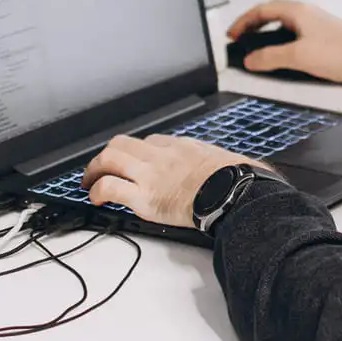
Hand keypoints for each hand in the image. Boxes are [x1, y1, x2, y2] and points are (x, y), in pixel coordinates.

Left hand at [81, 135, 253, 226]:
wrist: (235, 192)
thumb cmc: (237, 180)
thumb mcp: (231, 161)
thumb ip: (227, 163)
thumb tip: (253, 169)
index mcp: (181, 147)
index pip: (150, 142)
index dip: (137, 153)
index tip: (135, 163)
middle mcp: (161, 156)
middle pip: (121, 144)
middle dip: (106, 155)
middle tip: (99, 168)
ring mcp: (150, 175)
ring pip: (109, 160)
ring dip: (93, 170)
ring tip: (88, 183)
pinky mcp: (144, 197)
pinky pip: (110, 188)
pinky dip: (97, 191)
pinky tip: (95, 199)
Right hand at [226, 0, 341, 94]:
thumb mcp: (298, 56)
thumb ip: (270, 58)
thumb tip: (251, 60)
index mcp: (298, 12)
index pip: (262, 10)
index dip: (243, 21)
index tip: (232, 34)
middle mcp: (306, 14)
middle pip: (271, 13)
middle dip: (252, 25)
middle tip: (239, 38)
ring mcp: (315, 25)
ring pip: (283, 24)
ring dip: (266, 33)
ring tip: (256, 48)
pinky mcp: (323, 38)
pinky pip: (294, 35)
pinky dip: (280, 42)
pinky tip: (282, 56)